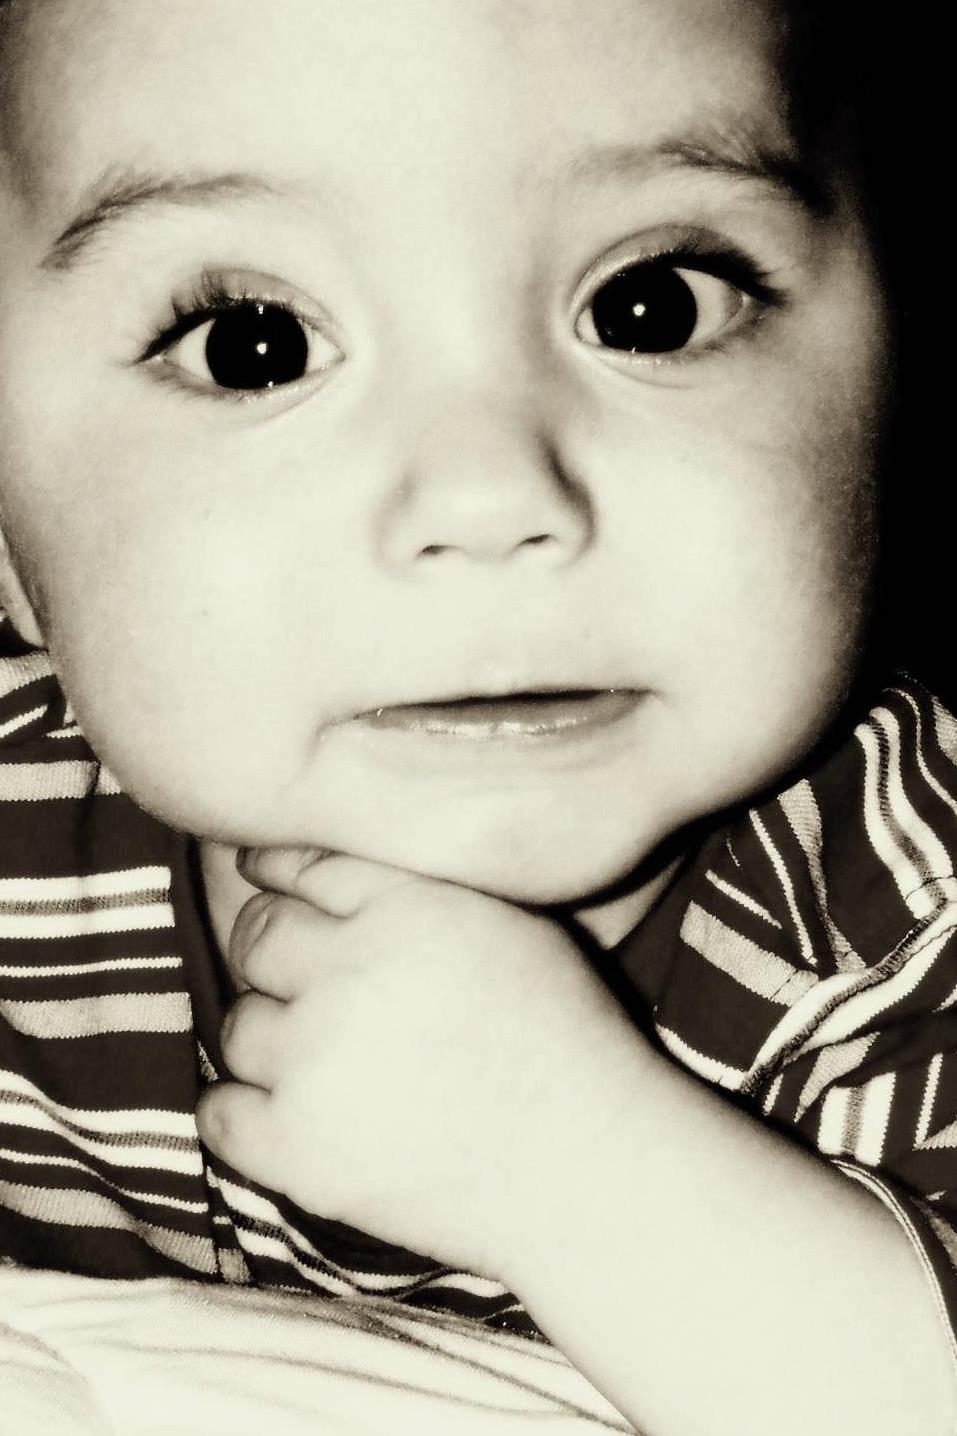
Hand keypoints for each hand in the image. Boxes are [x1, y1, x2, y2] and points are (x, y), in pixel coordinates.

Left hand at [195, 849, 642, 1282]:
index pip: (300, 866)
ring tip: (329, 1061)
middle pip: (255, 938)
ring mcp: (315, 1063)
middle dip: (276, 956)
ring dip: (272, 1038)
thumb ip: (413, 888)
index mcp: (408, 908)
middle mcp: (351, 974)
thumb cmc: (562, 1037)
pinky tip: (289, 1112)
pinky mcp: (296, 1149)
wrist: (589, 1169)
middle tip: (315, 988)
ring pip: (238, 1024)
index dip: (279, 876)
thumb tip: (316, 866)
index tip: (270, 886)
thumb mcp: (506, 924)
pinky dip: (245, 1112)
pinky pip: (219, 1112)